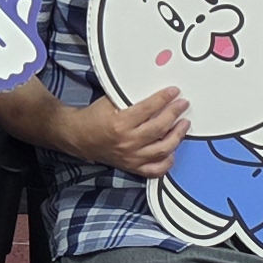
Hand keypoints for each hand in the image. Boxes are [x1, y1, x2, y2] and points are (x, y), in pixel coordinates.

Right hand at [75, 87, 190, 179]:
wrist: (78, 137)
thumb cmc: (93, 118)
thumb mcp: (108, 102)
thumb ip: (129, 98)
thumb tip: (153, 94)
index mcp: (120, 124)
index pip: (149, 109)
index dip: (164, 98)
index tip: (174, 92)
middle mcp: (127, 142)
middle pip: (160, 127)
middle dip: (174, 113)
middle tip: (182, 105)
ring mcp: (132, 157)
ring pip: (163, 149)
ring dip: (177, 135)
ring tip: (184, 124)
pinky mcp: (133, 167)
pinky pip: (156, 170)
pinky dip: (167, 162)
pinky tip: (172, 151)